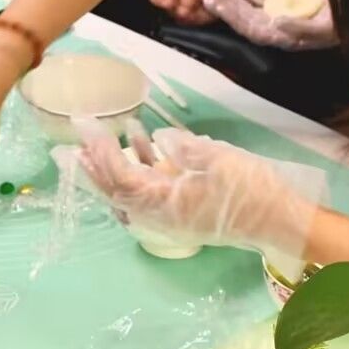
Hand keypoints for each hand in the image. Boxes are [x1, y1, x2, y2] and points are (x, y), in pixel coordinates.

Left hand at [77, 123, 320, 274]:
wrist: (282, 223)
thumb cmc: (252, 191)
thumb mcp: (219, 160)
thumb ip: (183, 148)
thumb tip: (159, 139)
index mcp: (163, 205)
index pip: (119, 177)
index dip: (98, 151)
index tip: (84, 125)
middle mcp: (159, 218)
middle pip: (114, 192)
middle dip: (91, 168)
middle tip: (65, 147)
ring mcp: (171, 219)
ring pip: (129, 194)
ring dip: (113, 168)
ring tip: (99, 141)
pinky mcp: (183, 214)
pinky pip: (149, 193)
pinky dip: (140, 170)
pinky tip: (143, 142)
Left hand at [202, 0, 337, 50]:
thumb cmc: (345, 21)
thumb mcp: (327, 26)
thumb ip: (301, 28)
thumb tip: (276, 23)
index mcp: (285, 37)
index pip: (252, 30)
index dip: (234, 19)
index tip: (218, 6)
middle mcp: (278, 29)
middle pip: (246, 20)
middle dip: (227, 9)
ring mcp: (280, 15)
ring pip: (250, 9)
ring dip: (232, 0)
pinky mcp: (285, 3)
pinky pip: (260, 0)